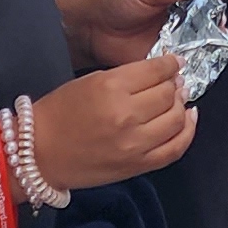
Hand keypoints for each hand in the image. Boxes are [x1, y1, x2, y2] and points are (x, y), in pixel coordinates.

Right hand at [31, 54, 196, 189]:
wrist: (38, 154)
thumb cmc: (59, 114)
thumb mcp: (90, 81)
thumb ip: (127, 76)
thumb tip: (162, 72)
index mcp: (110, 87)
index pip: (157, 70)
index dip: (170, 64)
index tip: (174, 62)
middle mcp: (126, 115)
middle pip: (169, 93)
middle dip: (174, 84)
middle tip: (174, 81)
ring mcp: (134, 143)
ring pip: (177, 118)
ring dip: (182, 105)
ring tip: (179, 99)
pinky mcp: (137, 166)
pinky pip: (175, 149)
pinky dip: (188, 132)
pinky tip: (188, 119)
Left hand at [58, 0, 206, 70]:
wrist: (94, 30)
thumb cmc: (116, 1)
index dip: (215, 5)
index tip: (218, 14)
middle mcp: (183, 15)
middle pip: (210, 22)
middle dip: (215, 29)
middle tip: (217, 35)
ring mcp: (177, 38)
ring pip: (202, 43)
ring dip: (207, 48)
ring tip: (207, 50)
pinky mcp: (169, 58)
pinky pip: (187, 63)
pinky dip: (192, 65)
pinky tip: (194, 64)